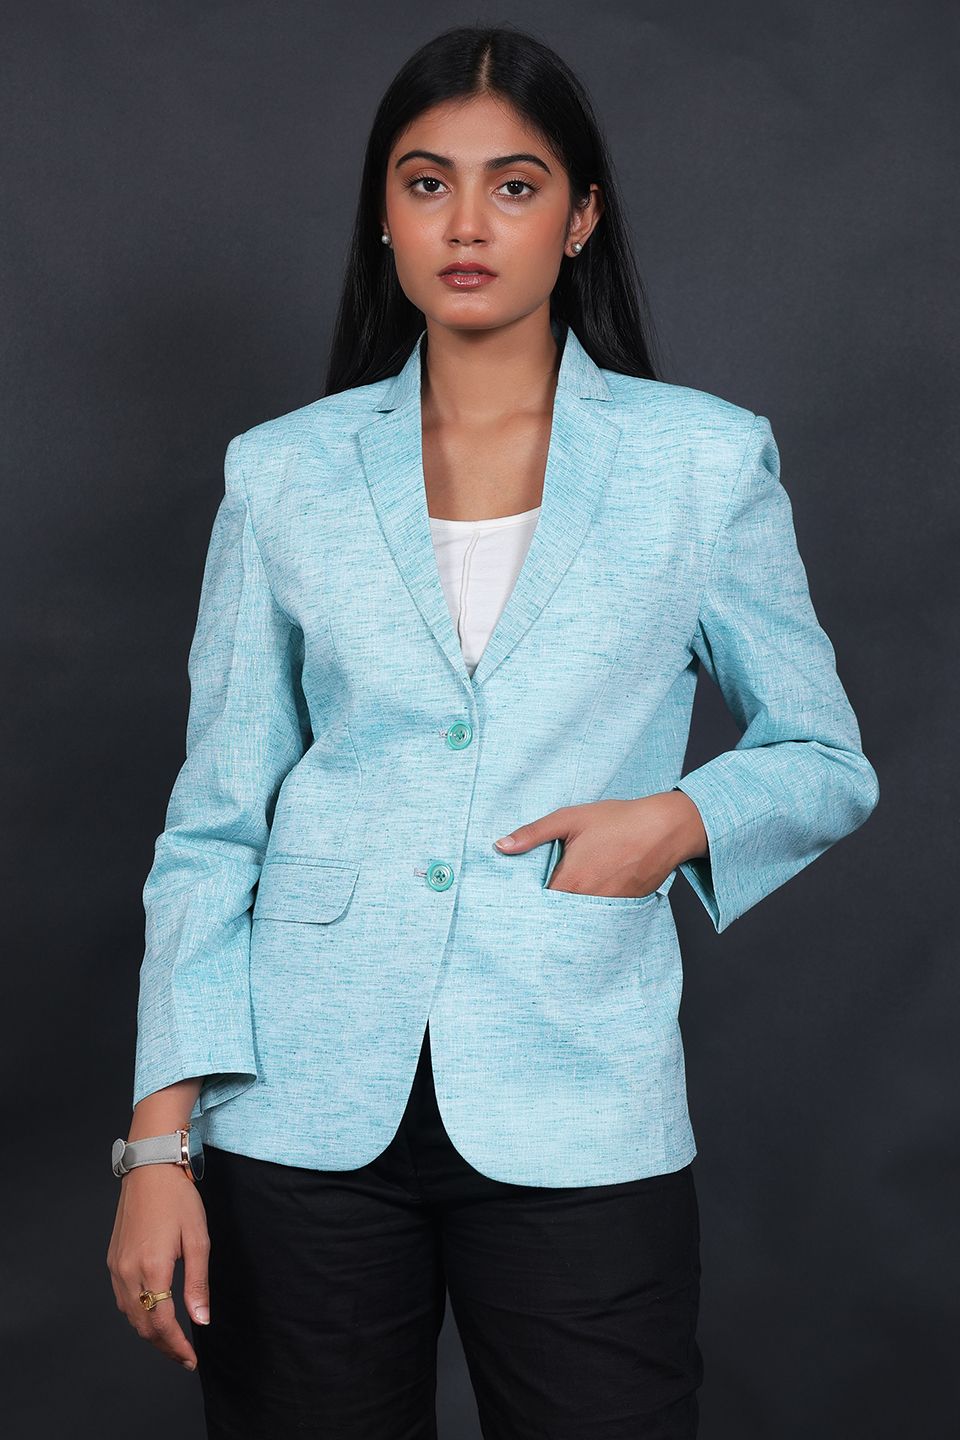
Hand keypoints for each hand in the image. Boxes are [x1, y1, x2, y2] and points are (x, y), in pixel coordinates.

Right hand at [107, 1163, 210, 1371]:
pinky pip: (123, 1299)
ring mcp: (116, 1266)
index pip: (162, 1323)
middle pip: (143, 1325)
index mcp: (152, 1268)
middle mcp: (128, 1272)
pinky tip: (153, 1315)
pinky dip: (138, 1315)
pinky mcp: (113, 1260)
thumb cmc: (177, 1199)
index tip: (191, 1359)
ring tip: (172, 1341)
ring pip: (130, 1315)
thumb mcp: (198, 1239)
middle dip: (164, 1346)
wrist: (150, 1169)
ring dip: (150, 1333)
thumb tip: (201, 1320)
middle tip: (185, 1356)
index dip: (177, 1346)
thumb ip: (198, 1284)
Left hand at [494, 792, 707, 897]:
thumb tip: (501, 846)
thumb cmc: (618, 820)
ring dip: (569, 914)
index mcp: (570, 882)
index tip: (515, 903)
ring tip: (558, 906)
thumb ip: (533, 834)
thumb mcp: (570, 818)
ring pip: (580, 919)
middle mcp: (588, 901)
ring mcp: (609, 908)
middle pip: (558, 916)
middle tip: (531, 909)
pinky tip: (586, 901)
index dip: (526, 904)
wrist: (666, 828)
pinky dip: (591, 912)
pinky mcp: (626, 907)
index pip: (538, 905)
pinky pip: (601, 917)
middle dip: (545, 913)